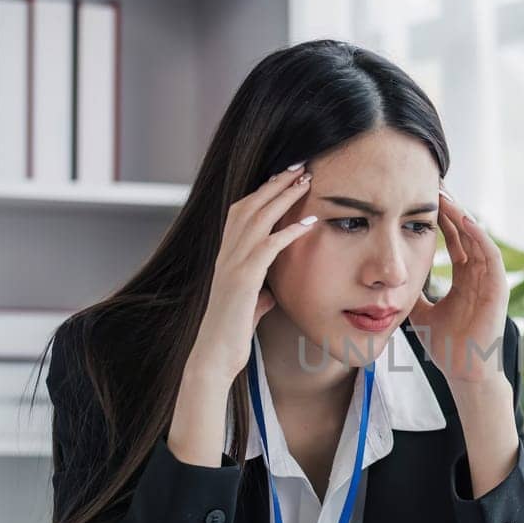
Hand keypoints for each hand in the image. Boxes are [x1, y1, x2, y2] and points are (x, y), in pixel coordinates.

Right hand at [185, 162, 318, 385]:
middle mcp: (226, 253)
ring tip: (305, 179)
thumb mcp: (248, 308)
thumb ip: (258, 295)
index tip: (284, 176)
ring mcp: (232, 264)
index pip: (243, 211)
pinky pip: (268, 246)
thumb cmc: (231, 334)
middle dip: (275, 183)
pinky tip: (309, 221)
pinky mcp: (243, 279)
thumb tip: (270, 295)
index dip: (263, 191)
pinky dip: (289, 231)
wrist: (214, 356)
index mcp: (226, 256)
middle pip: (250, 205)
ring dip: (283, 196)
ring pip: (258, 218)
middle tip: (299, 165)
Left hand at [409, 190, 509, 387]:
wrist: (463, 370)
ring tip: (445, 197)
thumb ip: (413, 295)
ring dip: (463, 216)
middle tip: (435, 185)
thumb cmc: (446, 347)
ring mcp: (489, 279)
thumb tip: (391, 283)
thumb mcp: (420, 313)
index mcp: (463, 278)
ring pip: (477, 237)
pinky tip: (464, 220)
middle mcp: (478, 274)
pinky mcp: (498, 287)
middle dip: (451, 209)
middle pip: (466, 232)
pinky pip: (490, 254)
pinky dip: (479, 235)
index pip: (453, 239)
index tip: (422, 200)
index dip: (440, 219)